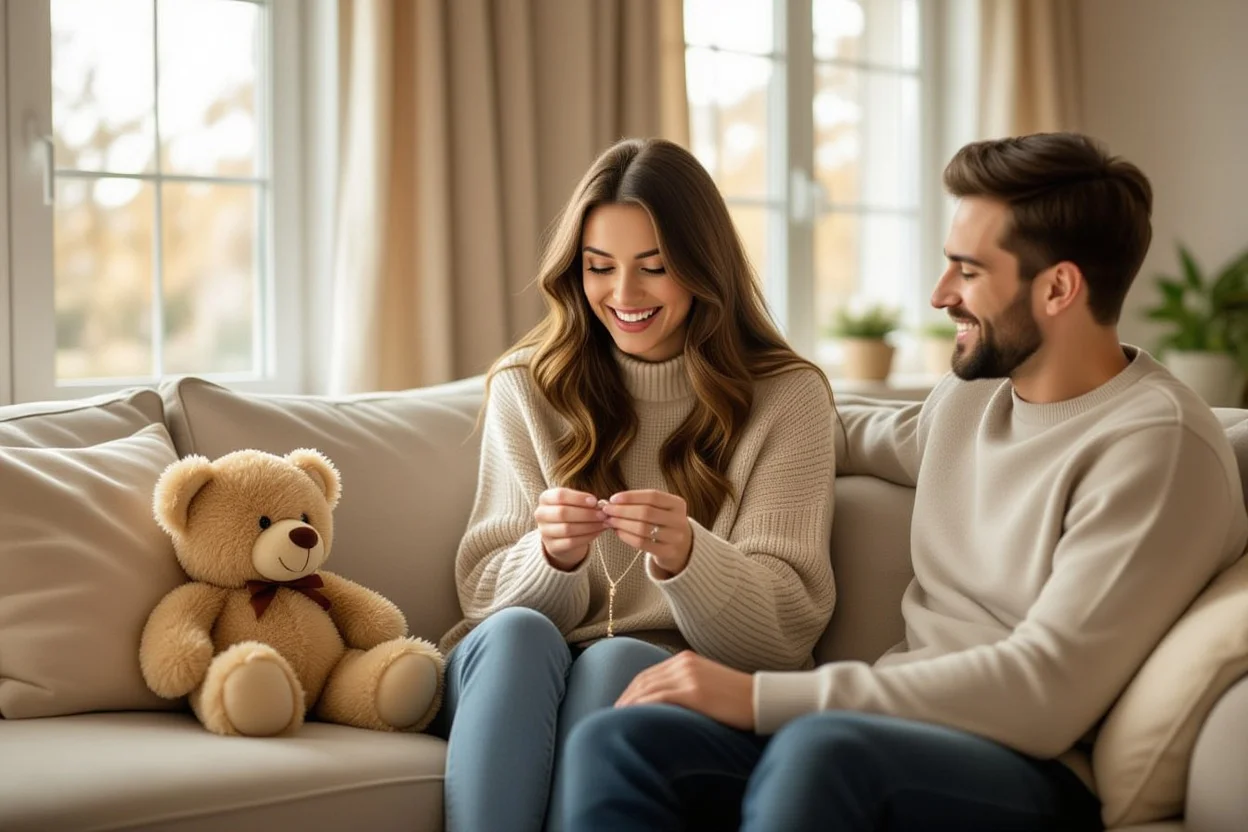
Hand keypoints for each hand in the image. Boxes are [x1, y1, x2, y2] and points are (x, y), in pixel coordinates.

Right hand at [535, 488, 606, 570]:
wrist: (561, 536)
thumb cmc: (571, 513)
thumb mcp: (574, 503)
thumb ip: (584, 501)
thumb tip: (601, 505)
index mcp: (545, 498)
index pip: (560, 495)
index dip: (578, 498)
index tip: (594, 501)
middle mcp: (541, 514)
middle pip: (563, 513)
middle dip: (586, 514)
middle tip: (603, 514)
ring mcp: (544, 532)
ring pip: (567, 529)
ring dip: (589, 526)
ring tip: (603, 523)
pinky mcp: (552, 546)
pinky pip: (571, 542)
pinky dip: (587, 536)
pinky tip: (598, 532)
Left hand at [602, 489, 693, 575]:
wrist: (682, 548)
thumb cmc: (663, 523)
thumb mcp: (660, 509)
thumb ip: (640, 503)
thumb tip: (611, 502)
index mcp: (677, 504)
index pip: (652, 496)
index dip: (631, 496)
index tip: (613, 499)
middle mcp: (679, 520)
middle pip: (646, 512)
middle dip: (622, 511)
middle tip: (607, 510)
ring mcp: (675, 538)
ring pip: (642, 529)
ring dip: (621, 524)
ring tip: (609, 521)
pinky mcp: (667, 552)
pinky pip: (642, 543)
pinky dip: (626, 536)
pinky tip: (617, 532)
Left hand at [615, 651, 754, 730]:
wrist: (762, 700)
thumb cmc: (737, 699)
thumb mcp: (708, 685)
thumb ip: (687, 687)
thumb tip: (666, 706)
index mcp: (686, 659)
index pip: (649, 674)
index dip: (631, 691)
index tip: (620, 706)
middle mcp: (684, 663)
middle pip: (643, 681)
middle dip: (624, 699)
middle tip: (611, 717)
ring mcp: (689, 676)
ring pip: (647, 689)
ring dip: (628, 705)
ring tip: (617, 721)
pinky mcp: (694, 692)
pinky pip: (659, 698)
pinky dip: (641, 708)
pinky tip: (632, 719)